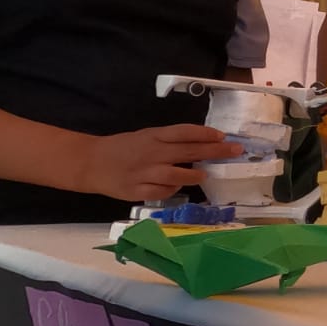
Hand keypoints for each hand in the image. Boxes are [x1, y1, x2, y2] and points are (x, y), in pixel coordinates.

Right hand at [75, 124, 243, 201]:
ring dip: (195, 176)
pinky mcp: (136, 191)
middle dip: (215, 152)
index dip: (206, 134)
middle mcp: (151, 153)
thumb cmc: (124, 148)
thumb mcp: (147, 137)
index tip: (223, 136)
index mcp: (154, 137)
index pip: (184, 132)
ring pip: (176, 175)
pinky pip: (161, 193)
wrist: (91, 162)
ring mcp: (144, 173)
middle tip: (235, 151)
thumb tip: (203, 144)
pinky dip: (172, 190)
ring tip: (205, 175)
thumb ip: (170, 141)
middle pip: (188, 152)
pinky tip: (177, 187)